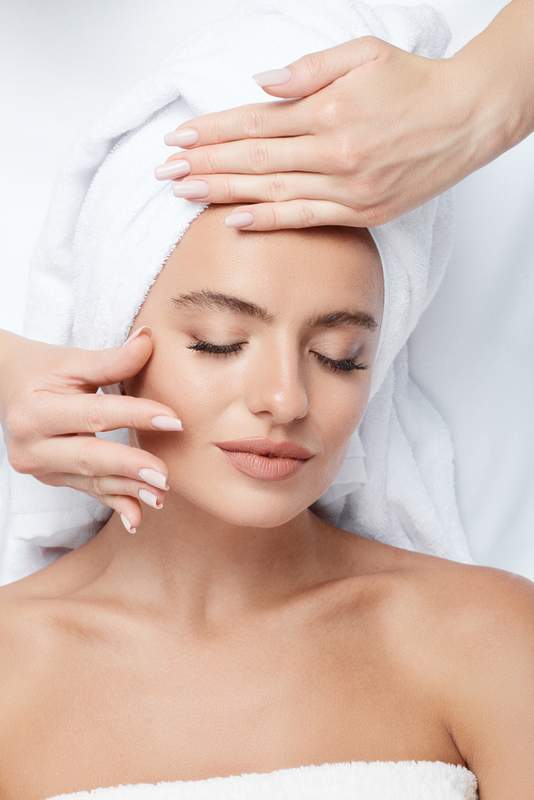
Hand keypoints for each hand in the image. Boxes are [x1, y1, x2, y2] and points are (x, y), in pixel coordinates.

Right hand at [0, 327, 182, 532]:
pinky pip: (88, 492)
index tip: (173, 420)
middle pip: (89, 457)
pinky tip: (137, 517)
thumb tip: (150, 338)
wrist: (7, 388)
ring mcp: (39, 467)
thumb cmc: (44, 371)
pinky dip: (115, 503)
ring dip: (128, 489)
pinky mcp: (51, 479)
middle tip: (166, 475)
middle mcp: (31, 445)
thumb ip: (113, 359)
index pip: (95, 414)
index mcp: (35, 410)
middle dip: (130, 466)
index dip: (136, 416)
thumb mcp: (74, 361)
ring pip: (90, 480)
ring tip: (161, 494)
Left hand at [156, 36, 481, 229]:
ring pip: (271, 190)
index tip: (179, 137)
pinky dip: (268, 220)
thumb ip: (308, 71)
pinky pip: (305, 217)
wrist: (466, 119)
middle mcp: (333, 153)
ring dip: (222, 193)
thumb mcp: (363, 55)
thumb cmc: (414, 85)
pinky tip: (233, 221)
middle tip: (165, 170)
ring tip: (184, 192)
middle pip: (254, 160)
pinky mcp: (361, 212)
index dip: (213, 131)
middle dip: (204, 164)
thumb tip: (260, 85)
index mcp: (329, 111)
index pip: (256, 123)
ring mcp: (346, 188)